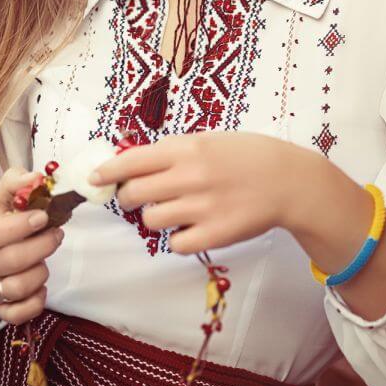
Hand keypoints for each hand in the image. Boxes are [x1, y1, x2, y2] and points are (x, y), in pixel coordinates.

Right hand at [0, 167, 64, 325]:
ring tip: (45, 259)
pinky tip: (40, 285)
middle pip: (12, 260)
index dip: (21, 226)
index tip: (43, 216)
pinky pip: (21, 314)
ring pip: (18, 288)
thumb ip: (16, 182)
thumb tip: (36, 176)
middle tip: (57, 234)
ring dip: (41, 271)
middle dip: (43, 245)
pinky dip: (37, 300)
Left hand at [90, 132, 296, 255]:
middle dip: (128, 197)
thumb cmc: (248, 156)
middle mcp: (191, 177)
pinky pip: (176, 244)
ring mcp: (202, 207)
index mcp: (187, 149)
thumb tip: (132, 161)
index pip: (132, 161)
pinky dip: (179, 239)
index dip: (107, 171)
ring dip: (156, 217)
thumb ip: (173, 151)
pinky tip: (192, 228)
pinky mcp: (215, 235)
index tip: (95, 178)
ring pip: (152, 220)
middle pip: (134, 194)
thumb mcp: (209, 140)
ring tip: (175, 211)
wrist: (290, 181)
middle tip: (136, 197)